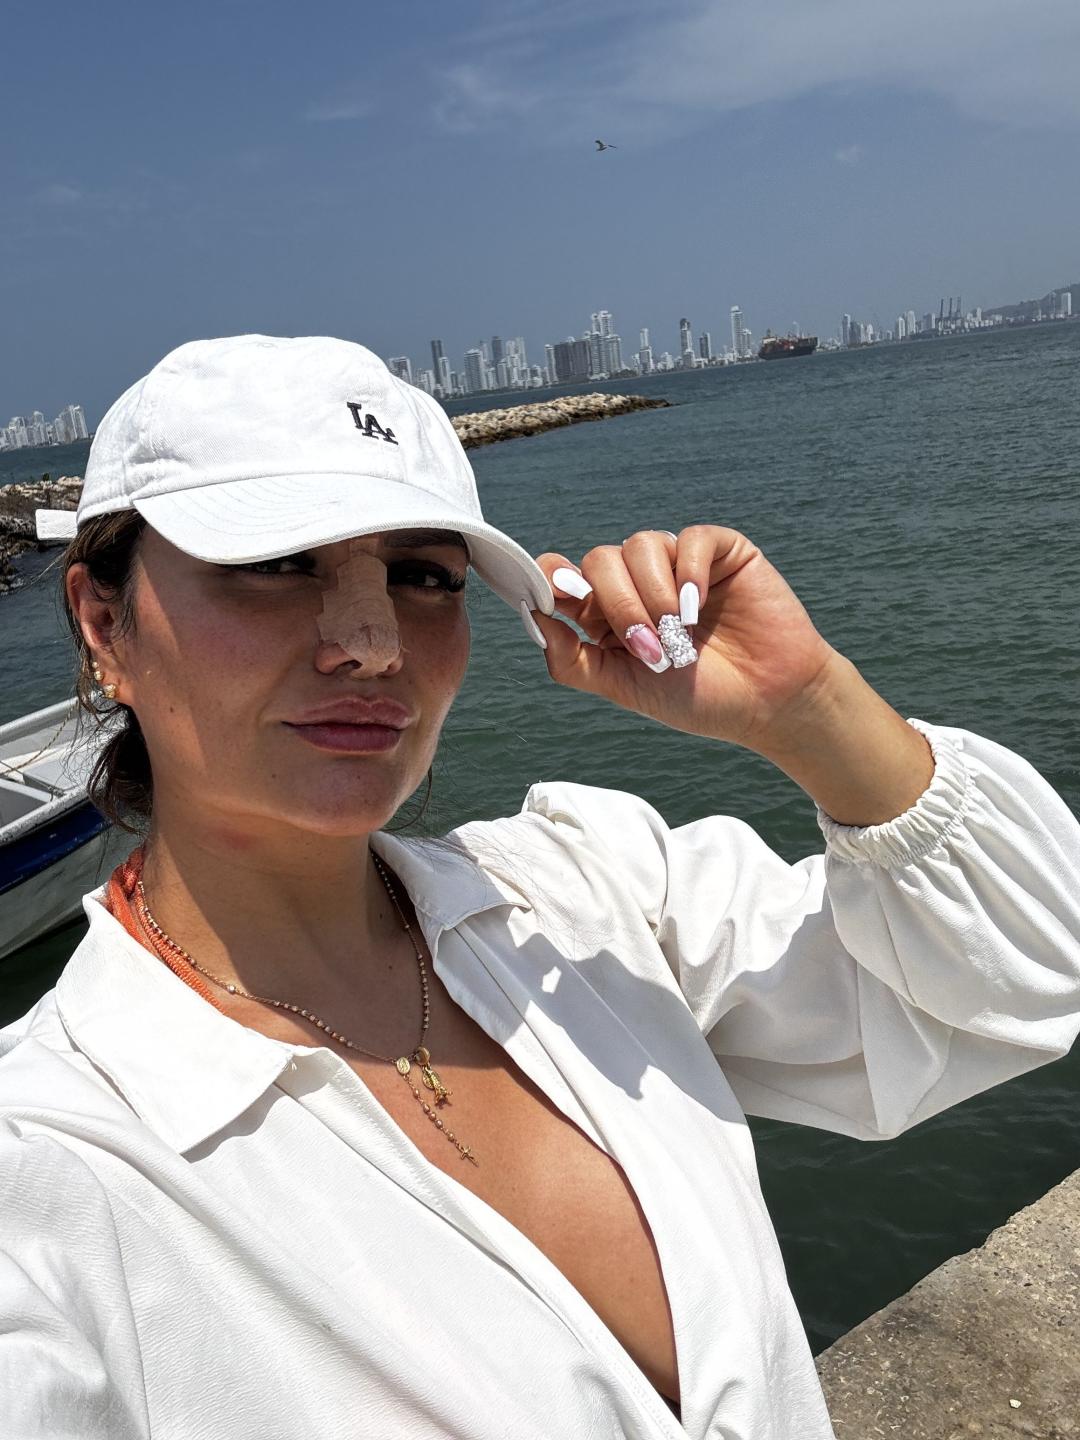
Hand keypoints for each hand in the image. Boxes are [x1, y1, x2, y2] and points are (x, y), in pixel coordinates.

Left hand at [532, 525, 837, 752]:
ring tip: (678, 634)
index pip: (566, 576)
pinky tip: (699, 607)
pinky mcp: (721, 552)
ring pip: (640, 545)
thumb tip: (532, 617)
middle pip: (600, 560)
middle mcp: (639, 582)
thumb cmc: (698, 699)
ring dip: (653, 594)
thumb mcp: (623, 687)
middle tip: (646, 647)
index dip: (553, 579)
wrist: (769, 704)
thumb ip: (571, 659)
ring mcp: (679, 564)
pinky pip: (690, 538)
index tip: (555, 596)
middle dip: (617, 604)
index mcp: (609, 613)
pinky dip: (688, 572)